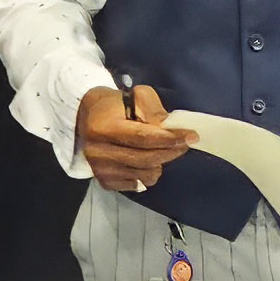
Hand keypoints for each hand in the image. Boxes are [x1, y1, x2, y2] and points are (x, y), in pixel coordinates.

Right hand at [79, 83, 196, 193]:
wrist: (88, 118)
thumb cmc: (116, 105)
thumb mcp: (137, 96)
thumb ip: (154, 111)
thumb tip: (172, 130)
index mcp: (102, 127)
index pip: (142, 138)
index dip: (169, 138)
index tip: (191, 136)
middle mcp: (98, 152)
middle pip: (146, 159)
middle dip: (170, 151)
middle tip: (184, 143)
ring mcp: (100, 170)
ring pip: (145, 174)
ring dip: (160, 163)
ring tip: (160, 149)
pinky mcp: (104, 182)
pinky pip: (138, 184)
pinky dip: (148, 173)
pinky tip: (145, 160)